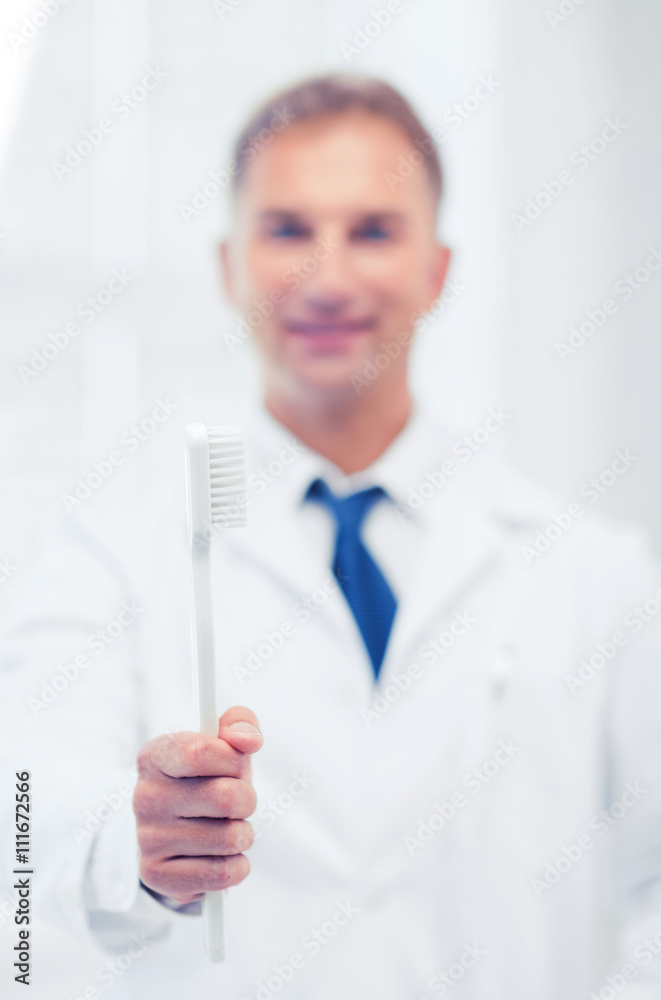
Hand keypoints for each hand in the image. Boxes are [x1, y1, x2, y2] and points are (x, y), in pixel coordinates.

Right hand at [133, 706, 262, 905]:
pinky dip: (236, 866)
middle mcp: (145, 796)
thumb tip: (248, 739)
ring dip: (242, 834)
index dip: (232, 760)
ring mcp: (147, 838)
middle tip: (237, 802)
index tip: (235, 764)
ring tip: (227, 829)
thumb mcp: (223, 745)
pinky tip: (222, 856)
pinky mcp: (156, 875)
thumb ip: (240, 724)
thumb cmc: (207, 779)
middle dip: (247, 800)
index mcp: (155, 756)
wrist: (173, 830)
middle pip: (227, 798)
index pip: (200, 752)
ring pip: (229, 838)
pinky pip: (221, 873)